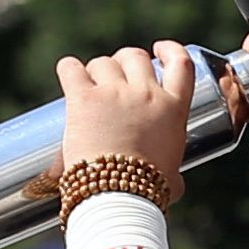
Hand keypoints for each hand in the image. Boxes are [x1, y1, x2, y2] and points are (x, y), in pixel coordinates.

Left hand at [55, 42, 191, 185]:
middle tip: (114, 79)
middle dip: (123, 63)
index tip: (157, 50)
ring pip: (102, 62)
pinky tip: (68, 75)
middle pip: (134, 57)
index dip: (168, 50)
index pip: (180, 63)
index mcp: (173, 110)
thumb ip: (174, 174)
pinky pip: (71, 68)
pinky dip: (69, 69)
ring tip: (88, 88)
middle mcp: (146, 94)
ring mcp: (115, 93)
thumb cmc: (146, 195)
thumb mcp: (172, 179)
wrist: (118, 198)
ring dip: (95, 72)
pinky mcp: (84, 99)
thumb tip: (176, 184)